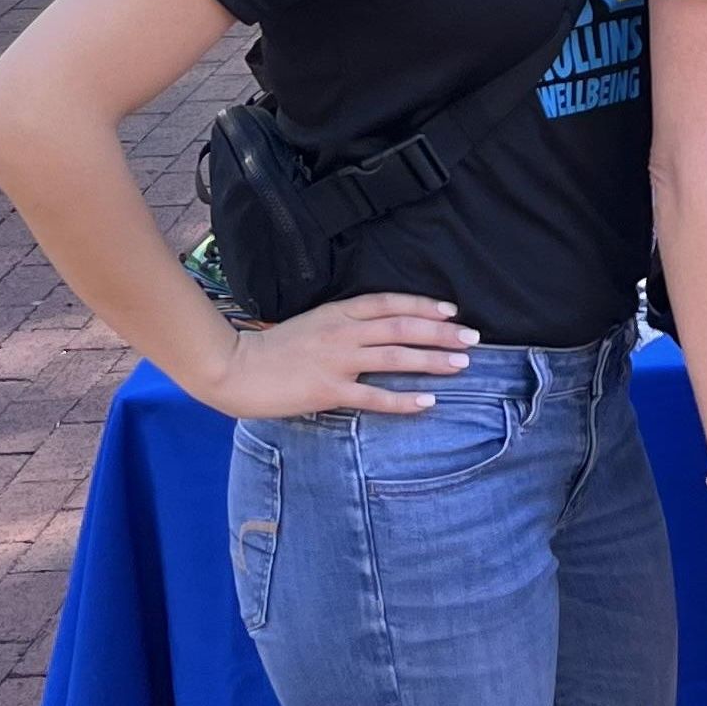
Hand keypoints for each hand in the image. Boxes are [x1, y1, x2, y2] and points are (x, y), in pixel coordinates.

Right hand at [194, 292, 474, 419]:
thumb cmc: (272, 348)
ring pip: (395, 357)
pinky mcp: (328, 390)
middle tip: (473, 337)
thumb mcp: (312, 323)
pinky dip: (403, 400)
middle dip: (441, 332)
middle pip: (401, 327)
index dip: (423, 305)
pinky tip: (428, 402)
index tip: (451, 311)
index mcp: (337, 313)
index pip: (389, 303)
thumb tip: (381, 329)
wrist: (233, 367)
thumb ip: (344, 324)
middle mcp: (342, 333)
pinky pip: (374, 396)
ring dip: (432, 360)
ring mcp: (336, 361)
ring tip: (461, 364)